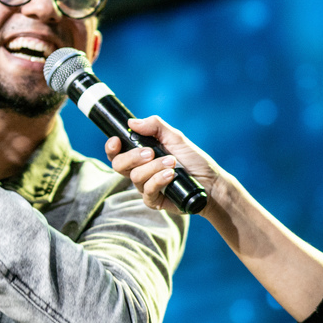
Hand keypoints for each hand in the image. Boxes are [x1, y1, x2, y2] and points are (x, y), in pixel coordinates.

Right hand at [105, 115, 222, 213]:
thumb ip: (155, 127)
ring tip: (172, 163)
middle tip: (150, 152)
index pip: (117, 153)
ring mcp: (145, 186)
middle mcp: (140, 171)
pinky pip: (147, 191)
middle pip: (119, 165)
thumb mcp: (175, 138)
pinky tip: (171, 175)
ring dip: (154, 167)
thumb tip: (131, 122)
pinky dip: (158, 180)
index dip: (111, 147)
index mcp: (140, 155)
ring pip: (135, 177)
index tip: (116, 141)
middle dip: (132, 157)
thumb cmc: (194, 160)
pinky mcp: (154, 200)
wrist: (211, 182)